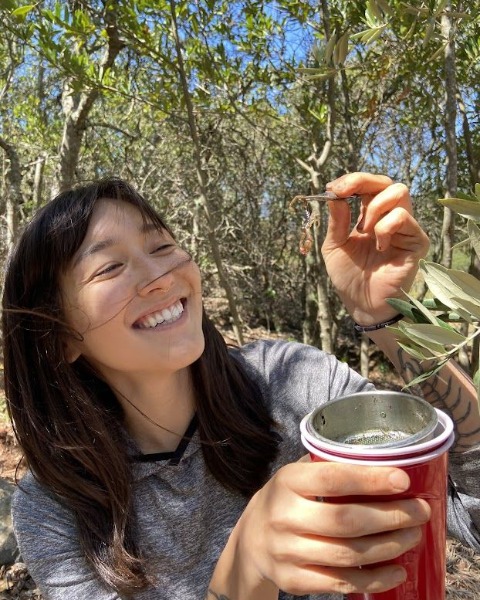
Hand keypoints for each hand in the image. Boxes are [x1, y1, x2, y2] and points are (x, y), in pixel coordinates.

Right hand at [231, 460, 430, 596]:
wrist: (250, 541)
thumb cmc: (285, 500)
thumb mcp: (295, 476)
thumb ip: (327, 467)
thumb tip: (382, 461)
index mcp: (287, 482)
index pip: (333, 478)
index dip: (370, 479)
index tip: (403, 480)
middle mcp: (284, 515)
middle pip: (347, 520)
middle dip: (392, 517)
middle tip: (420, 511)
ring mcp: (287, 551)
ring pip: (349, 554)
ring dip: (390, 547)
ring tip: (413, 536)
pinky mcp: (294, 580)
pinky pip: (342, 583)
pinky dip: (375, 580)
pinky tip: (396, 570)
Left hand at [322, 172, 428, 325]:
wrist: (362, 304)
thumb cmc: (349, 277)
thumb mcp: (334, 246)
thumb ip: (336, 220)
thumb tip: (334, 193)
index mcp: (370, 216)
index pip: (368, 186)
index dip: (352, 180)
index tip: (333, 187)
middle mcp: (390, 218)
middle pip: (387, 182)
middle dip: (362, 182)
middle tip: (343, 194)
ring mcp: (405, 228)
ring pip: (399, 192)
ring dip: (374, 206)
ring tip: (363, 230)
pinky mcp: (417, 241)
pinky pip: (403, 218)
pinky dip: (384, 227)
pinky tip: (378, 246)